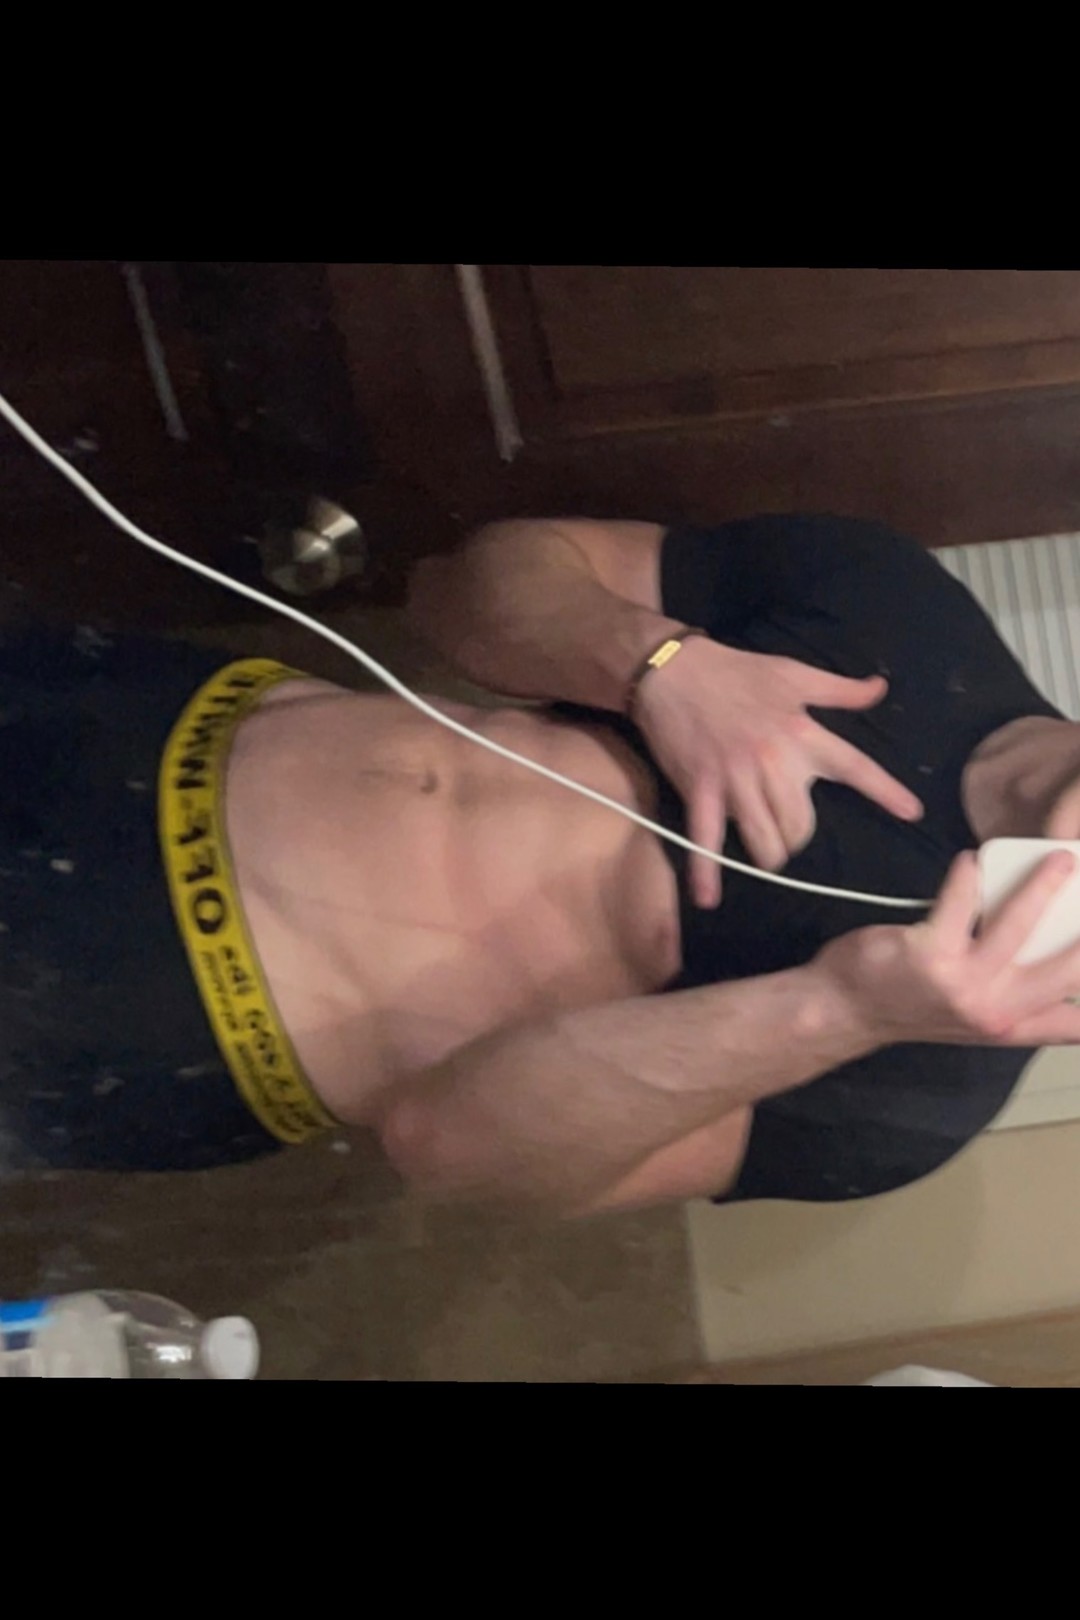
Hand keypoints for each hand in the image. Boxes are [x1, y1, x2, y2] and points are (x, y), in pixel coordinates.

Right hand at [633, 637, 923, 906]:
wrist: (673, 671)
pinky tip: (708, 898)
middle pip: (802, 824)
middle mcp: (775, 761)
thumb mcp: (793, 674)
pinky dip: (707, 871)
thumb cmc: (736, 671)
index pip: (855, 767)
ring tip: (767, 852)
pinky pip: (707, 838)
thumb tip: (880, 689)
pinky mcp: (702, 790)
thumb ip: (839, 690)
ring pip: (767, 839)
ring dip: (770, 853)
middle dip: (798, 836)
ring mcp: (737, 780)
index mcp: (803, 733)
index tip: (912, 813)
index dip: (885, 792)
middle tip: (790, 831)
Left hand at [815, 849, 1079, 1047]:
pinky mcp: (928, 956)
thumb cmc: (913, 1002)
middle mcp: (996, 1010)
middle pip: (1066, 966)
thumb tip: (1072, 976)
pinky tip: (970, 859)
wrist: (843, 1011)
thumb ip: (1026, 1002)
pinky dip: (968, 876)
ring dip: (1042, 885)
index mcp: (1013, 1024)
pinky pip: (959, 904)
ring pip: (1018, 926)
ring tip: (1058, 856)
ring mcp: (964, 985)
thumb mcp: (980, 1015)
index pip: (1077, 1017)